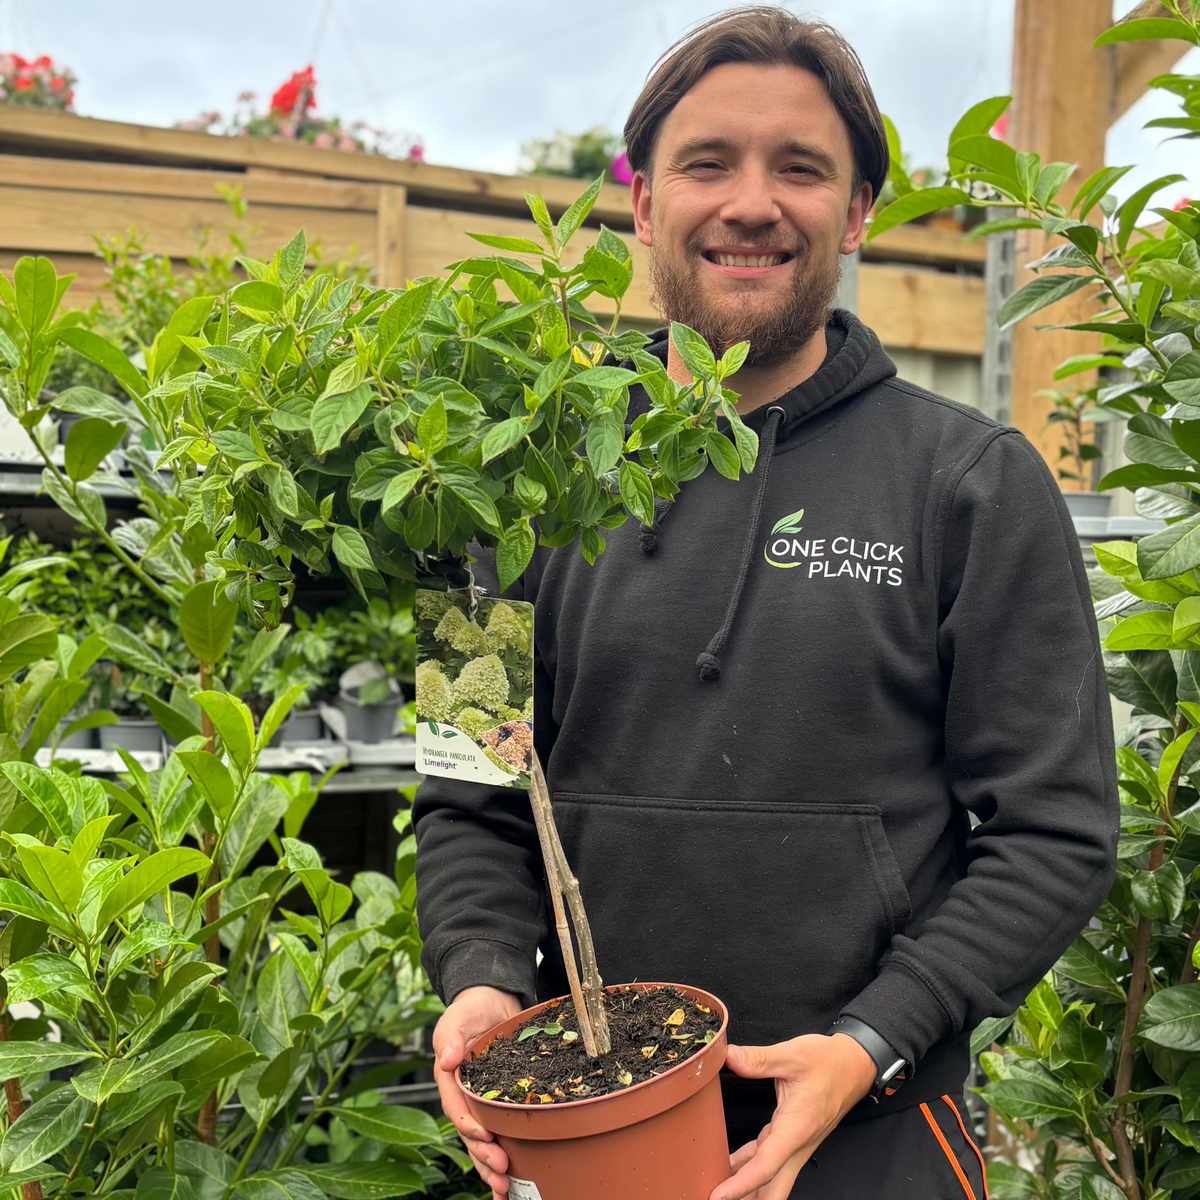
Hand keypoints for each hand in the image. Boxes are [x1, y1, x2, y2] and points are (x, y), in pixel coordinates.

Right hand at [433, 985, 522, 1196]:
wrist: (493, 999)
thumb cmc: (471, 1008)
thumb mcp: (457, 1017)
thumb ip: (451, 1037)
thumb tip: (447, 1060)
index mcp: (450, 1079)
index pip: (456, 1108)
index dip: (469, 1125)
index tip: (486, 1137)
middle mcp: (464, 1095)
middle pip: (471, 1133)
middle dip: (484, 1156)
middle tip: (502, 1173)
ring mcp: (483, 1101)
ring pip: (484, 1140)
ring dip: (492, 1165)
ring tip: (507, 1187)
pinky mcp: (502, 1101)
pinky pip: (503, 1130)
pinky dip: (508, 1153)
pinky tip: (517, 1178)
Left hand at [710, 1032, 877, 1199]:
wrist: (854, 1065)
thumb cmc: (830, 1063)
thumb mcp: (793, 1055)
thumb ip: (759, 1059)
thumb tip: (729, 1057)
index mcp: (796, 1128)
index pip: (766, 1165)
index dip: (742, 1184)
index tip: (720, 1195)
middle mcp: (797, 1142)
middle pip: (772, 1187)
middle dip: (747, 1198)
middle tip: (718, 1198)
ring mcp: (795, 1142)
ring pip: (771, 1177)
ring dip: (749, 1188)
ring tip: (720, 1187)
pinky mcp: (792, 1135)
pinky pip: (769, 1159)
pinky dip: (750, 1166)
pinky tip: (732, 1165)